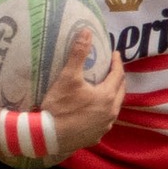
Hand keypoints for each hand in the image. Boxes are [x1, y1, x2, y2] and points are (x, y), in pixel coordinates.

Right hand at [40, 28, 126, 155]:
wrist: (47, 136)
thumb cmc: (59, 106)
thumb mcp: (68, 77)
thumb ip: (79, 53)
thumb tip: (86, 31)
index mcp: (107, 96)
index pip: (118, 75)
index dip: (117, 63)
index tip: (115, 54)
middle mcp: (110, 113)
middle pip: (120, 92)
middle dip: (118, 79)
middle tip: (113, 69)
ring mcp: (104, 127)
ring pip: (114, 108)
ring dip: (113, 96)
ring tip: (106, 88)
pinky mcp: (95, 137)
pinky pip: (104, 122)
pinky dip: (103, 112)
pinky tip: (95, 111)